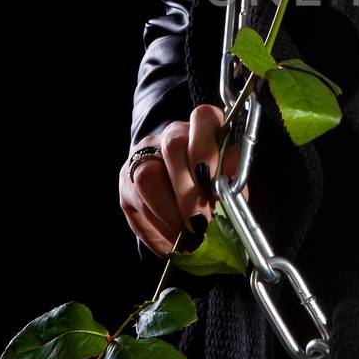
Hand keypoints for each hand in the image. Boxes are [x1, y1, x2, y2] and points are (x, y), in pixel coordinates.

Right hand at [119, 104, 248, 257]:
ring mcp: (142, 156)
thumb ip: (233, 178)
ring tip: (188, 238)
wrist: (179, 193)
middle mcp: (168, 135)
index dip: (206, 147)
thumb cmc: (211, 184)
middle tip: (201, 222)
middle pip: (173, 146)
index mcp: (202, 126)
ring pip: (148, 177)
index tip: (210, 179)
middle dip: (188, 190)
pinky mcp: (125, 183)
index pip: (203, 118)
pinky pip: (137, 203)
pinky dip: (158, 227)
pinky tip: (174, 240)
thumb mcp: (228, 179)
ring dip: (170, 214)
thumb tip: (232, 185)